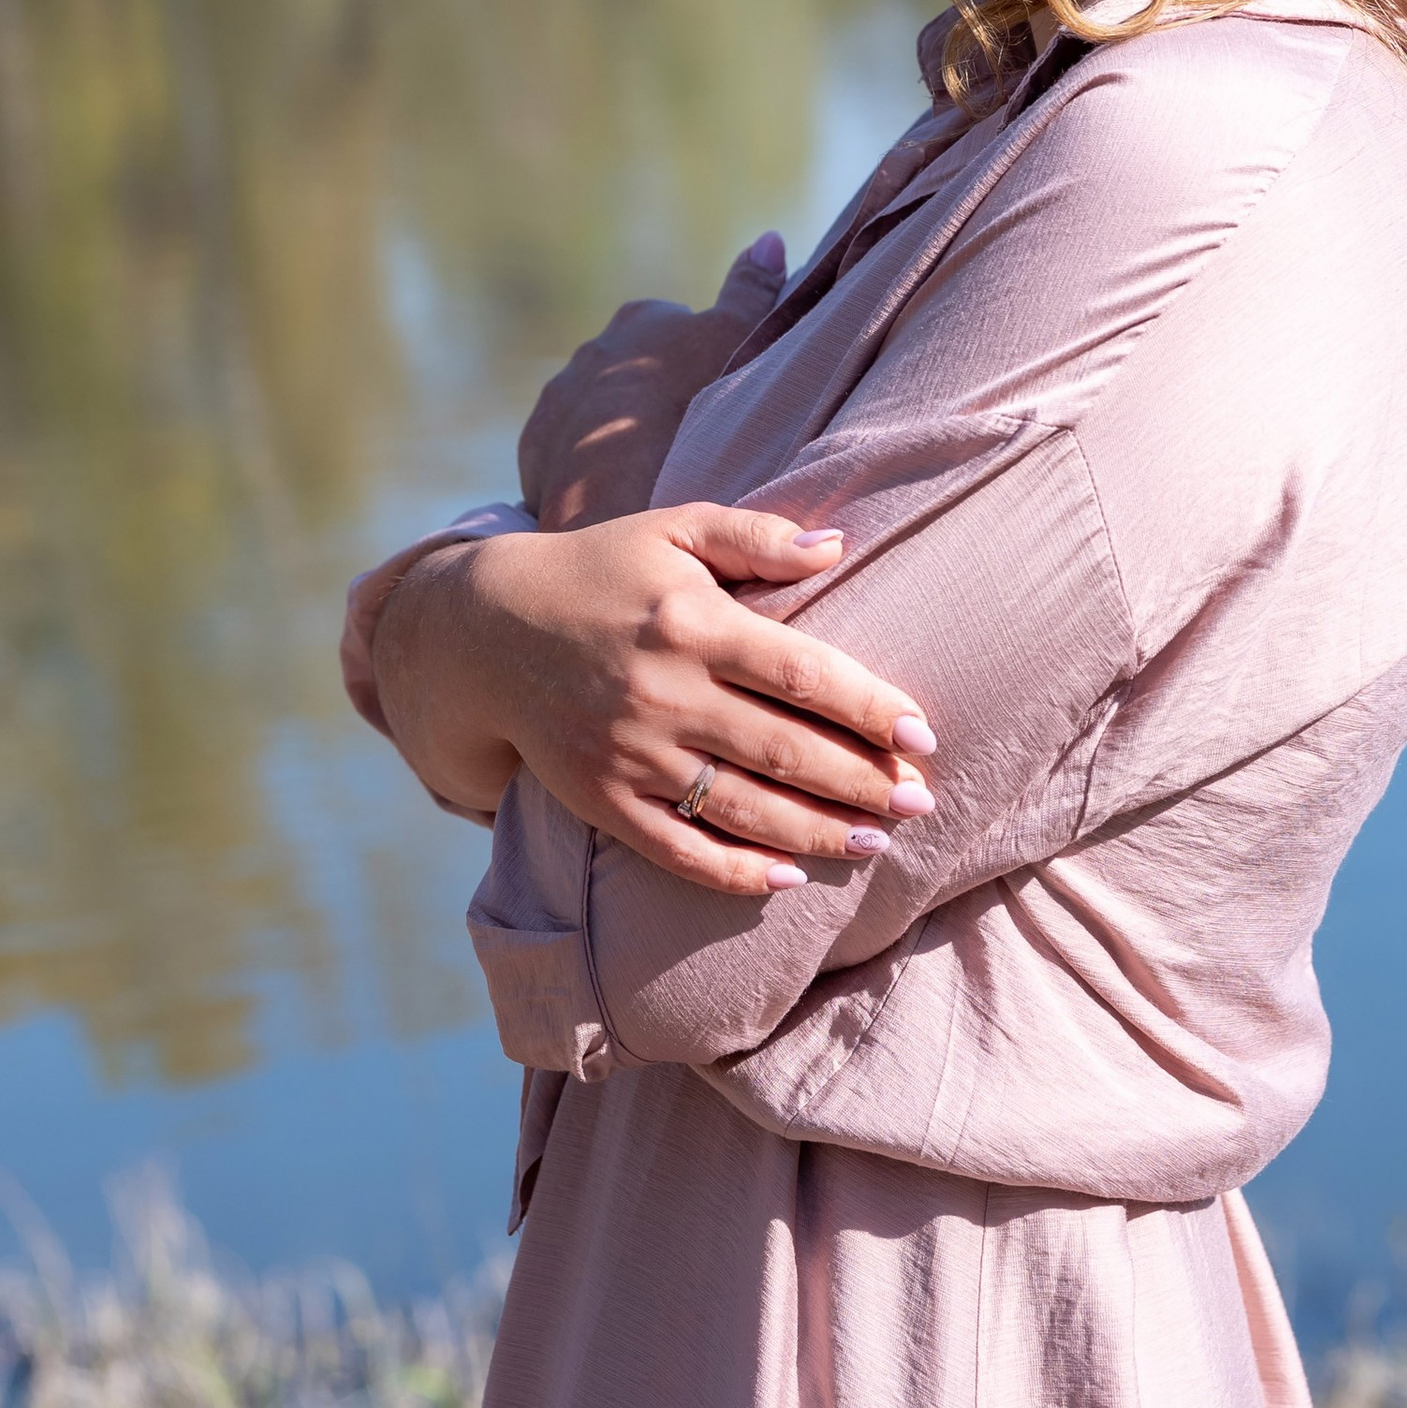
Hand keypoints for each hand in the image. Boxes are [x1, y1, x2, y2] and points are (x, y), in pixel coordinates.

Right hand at [365, 501, 940, 897]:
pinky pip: (676, 849)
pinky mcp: (601, 799)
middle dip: (861, 781)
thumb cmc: (601, 571)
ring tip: (875, 842)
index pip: (802, 673)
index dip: (869, 708)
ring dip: (816, 832)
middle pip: (784, 749)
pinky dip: (734, 871)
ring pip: (741, 808)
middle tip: (920, 803)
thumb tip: (837, 546)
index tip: (921, 736)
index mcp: (691, 621)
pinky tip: (786, 878)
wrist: (485, 632)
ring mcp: (628, 753)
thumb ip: (754, 535)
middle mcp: (662, 692)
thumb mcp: (672, 529)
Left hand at [517, 233, 787, 529]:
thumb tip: (769, 238)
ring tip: (647, 466)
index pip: (672, 326)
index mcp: (640, 320)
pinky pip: (562, 453)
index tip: (713, 388)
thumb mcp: (736, 338)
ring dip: (614, 430)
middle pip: (628, 367)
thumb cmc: (687, 401)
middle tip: (682, 430)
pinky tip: (611, 490)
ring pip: (592, 410)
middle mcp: (592, 351)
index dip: (696, 356)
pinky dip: (584, 467)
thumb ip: (751, 291)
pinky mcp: (535, 448)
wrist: (616, 477)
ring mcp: (558, 399)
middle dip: (649, 391)